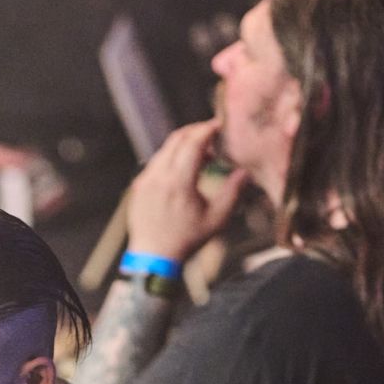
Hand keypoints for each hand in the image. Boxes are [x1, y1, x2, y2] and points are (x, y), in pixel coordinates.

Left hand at [125, 119, 247, 265]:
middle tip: (213, 133)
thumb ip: (232, 192)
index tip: (220, 125)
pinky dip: (171, 157)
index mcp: (178, 182)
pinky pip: (156, 162)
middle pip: (177, 138)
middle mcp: (158, 175)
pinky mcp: (138, 185)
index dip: (208, 129)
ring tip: (202, 153)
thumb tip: (245, 171)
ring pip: (165, 148)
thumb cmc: (187, 240)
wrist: (153, 258)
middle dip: (196, 131)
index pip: (193, 142)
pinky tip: (184, 169)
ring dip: (184, 144)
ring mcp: (145, 179)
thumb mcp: (216, 219)